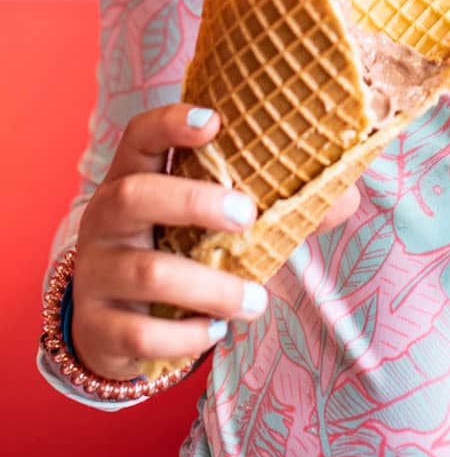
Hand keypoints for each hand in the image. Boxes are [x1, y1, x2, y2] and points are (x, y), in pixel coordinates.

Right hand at [72, 104, 357, 378]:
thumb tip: (347, 196)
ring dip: (211, 287)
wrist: (113, 323)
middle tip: (249, 216)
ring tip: (255, 302)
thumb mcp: (208, 222)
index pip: (139, 134)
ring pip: (148, 272)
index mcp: (132, 176)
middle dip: (194, 202)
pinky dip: (185, 335)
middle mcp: (104, 217)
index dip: (171, 122)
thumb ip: (272, 206)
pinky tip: (214, 332)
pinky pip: (141, 332)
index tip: (215, 121)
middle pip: (135, 195)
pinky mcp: (97, 325)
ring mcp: (95, 271)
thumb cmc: (177, 250)